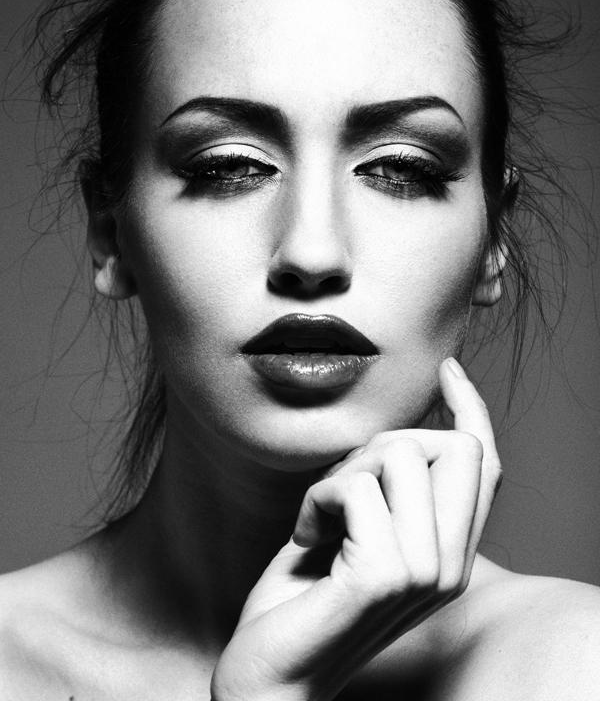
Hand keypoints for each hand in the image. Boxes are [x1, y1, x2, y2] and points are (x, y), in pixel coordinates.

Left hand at [210, 358, 501, 700]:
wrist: (273, 673)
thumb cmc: (308, 596)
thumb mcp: (359, 530)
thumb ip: (394, 490)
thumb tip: (402, 427)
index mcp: (451, 553)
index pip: (484, 465)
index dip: (471, 409)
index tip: (446, 370)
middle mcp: (451, 565)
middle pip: (451, 445)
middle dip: (385, 444)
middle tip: (343, 485)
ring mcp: (423, 572)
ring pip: (398, 453)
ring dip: (343, 472)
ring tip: (322, 517)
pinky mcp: (382, 575)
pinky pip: (354, 485)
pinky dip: (317, 498)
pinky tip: (306, 537)